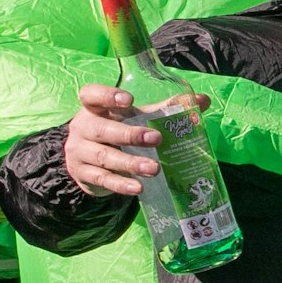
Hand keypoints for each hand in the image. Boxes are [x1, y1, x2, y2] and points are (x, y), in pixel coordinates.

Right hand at [63, 83, 185, 196]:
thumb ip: (165, 109)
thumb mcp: (136, 118)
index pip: (91, 95)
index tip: (129, 100)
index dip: (106, 96)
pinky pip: (102, 179)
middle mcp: (83, 128)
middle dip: (129, 134)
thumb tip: (202, 100)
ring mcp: (79, 152)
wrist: (91, 162)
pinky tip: (138, 187)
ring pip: (103, 157)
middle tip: (156, 139)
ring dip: (130, 163)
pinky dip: (121, 184)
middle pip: (101, 129)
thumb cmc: (118, 131)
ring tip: (155, 169)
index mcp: (94, 108)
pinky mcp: (83, 174)